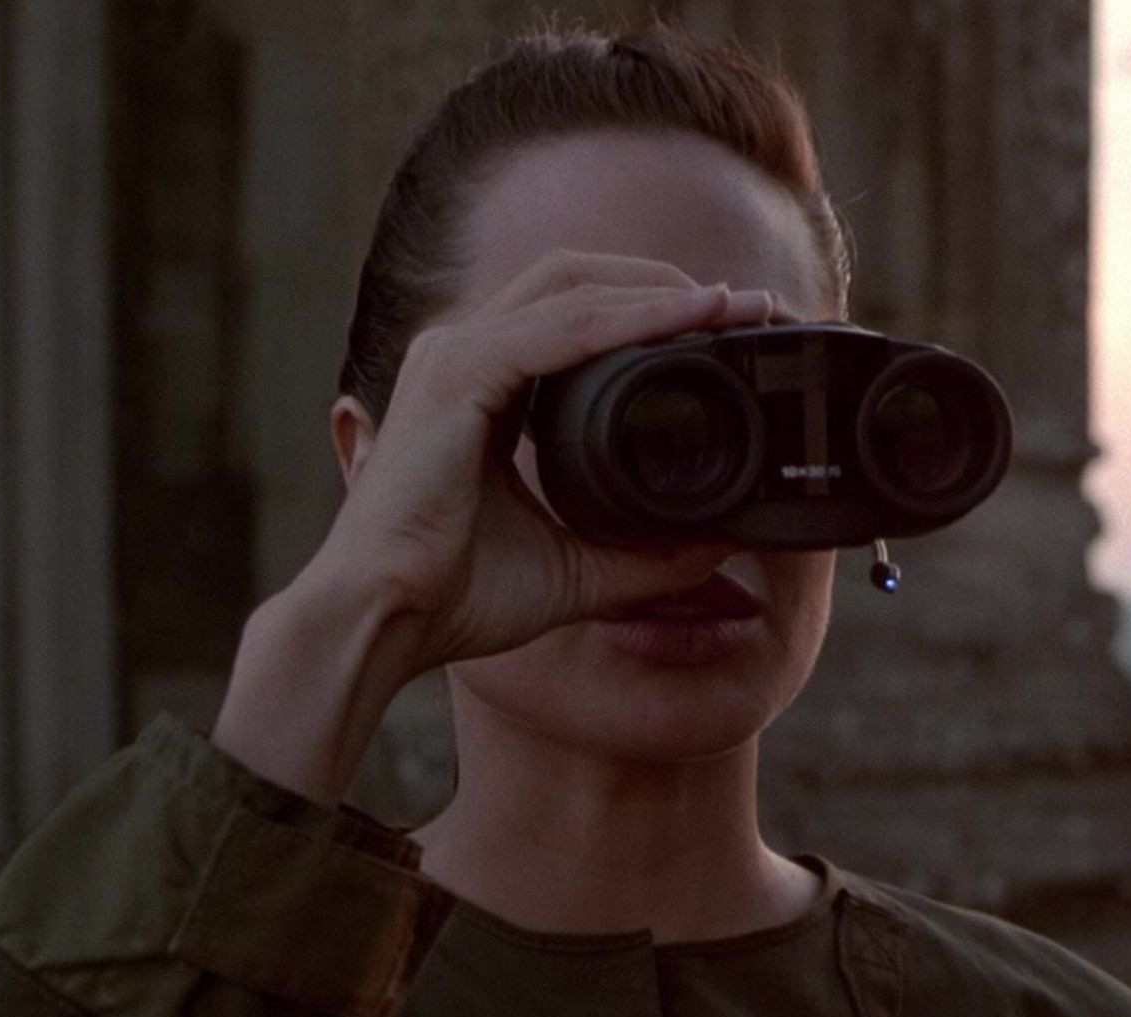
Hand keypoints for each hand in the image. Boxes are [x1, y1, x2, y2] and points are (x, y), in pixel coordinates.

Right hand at [302, 249, 790, 681]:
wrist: (385, 623)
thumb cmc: (454, 596)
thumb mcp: (576, 569)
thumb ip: (644, 552)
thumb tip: (716, 544)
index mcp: (483, 384)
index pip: (575, 314)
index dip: (652, 308)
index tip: (729, 328)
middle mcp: (465, 354)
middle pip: (576, 278)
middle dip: (664, 281)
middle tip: (744, 307)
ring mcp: (454, 356)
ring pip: (573, 287)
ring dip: (661, 290)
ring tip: (733, 304)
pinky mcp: (456, 376)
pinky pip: (562, 327)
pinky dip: (631, 318)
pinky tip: (687, 319)